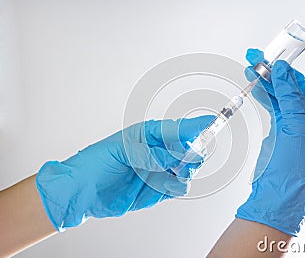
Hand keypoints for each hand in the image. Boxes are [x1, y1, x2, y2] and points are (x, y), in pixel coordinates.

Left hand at [36, 115, 213, 230]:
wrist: (82, 192)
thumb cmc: (94, 164)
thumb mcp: (118, 151)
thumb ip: (147, 154)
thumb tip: (170, 158)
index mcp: (148, 134)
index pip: (178, 128)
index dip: (196, 126)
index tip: (213, 123)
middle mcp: (157, 151)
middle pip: (189, 148)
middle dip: (192, 153)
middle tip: (183, 159)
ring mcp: (160, 170)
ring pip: (188, 168)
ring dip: (186, 171)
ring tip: (172, 174)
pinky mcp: (159, 188)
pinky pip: (180, 186)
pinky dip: (178, 186)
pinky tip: (166, 186)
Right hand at [236, 17, 304, 235]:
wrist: (280, 189)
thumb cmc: (298, 164)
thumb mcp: (298, 124)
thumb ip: (290, 94)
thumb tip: (283, 69)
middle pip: (298, 82)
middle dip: (282, 67)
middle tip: (267, 52)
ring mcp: (296, 119)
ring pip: (282, 91)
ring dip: (268, 78)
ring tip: (254, 64)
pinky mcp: (282, 124)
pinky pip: (273, 102)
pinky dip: (264, 91)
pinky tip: (255, 81)